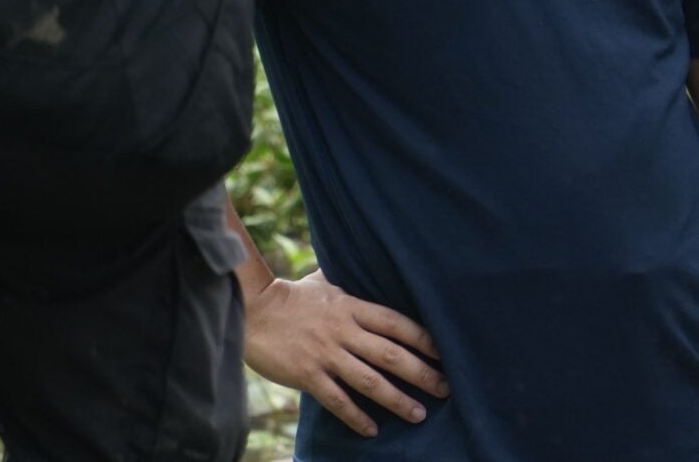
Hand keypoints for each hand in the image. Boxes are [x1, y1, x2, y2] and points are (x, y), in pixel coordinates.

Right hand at [243, 270, 446, 437]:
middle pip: (392, 354)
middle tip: (446, 388)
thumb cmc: (292, 296)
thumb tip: (371, 269)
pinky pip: (337, 400)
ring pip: (370, 380)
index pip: (398, 323)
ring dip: (397, 400)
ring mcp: (326, 354)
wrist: (251, 310)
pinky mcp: (307, 374)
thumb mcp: (327, 282)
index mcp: (353, 307)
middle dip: (422, 373)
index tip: (447, 353)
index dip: (425, 339)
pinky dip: (356, 416)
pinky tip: (372, 430)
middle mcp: (345, 331)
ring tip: (418, 414)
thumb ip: (351, 285)